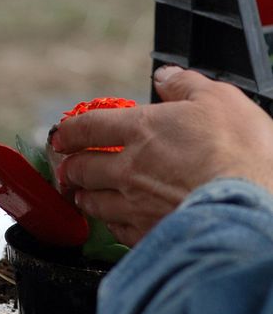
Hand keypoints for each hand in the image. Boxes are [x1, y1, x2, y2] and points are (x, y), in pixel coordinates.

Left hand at [50, 66, 272, 245]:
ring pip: (94, 203)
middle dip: (72, 166)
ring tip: (82, 195)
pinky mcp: (150, 237)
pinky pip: (117, 232)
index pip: (89, 127)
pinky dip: (111, 226)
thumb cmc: (242, 153)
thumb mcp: (219, 100)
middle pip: (83, 168)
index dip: (70, 131)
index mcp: (141, 130)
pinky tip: (114, 224)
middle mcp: (129, 169)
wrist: (254, 211)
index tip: (61, 135)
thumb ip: (186, 85)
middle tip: (68, 167)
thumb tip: (165, 76)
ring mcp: (136, 206)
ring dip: (85, 197)